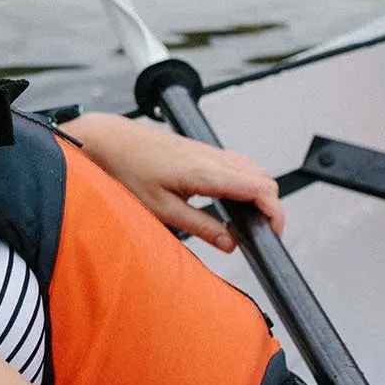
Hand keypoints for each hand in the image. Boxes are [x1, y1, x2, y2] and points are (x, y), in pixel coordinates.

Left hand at [67, 111, 283, 248]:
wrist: (110, 140)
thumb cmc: (128, 171)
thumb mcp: (161, 209)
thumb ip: (200, 226)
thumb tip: (230, 244)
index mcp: (206, 173)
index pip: (260, 189)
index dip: (275, 213)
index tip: (273, 233)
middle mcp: (212, 158)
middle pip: (263, 179)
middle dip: (271, 206)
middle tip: (261, 232)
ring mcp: (208, 150)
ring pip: (252, 169)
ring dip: (259, 193)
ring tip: (248, 220)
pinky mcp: (201, 149)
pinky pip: (236, 163)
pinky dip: (245, 181)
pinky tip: (231, 198)